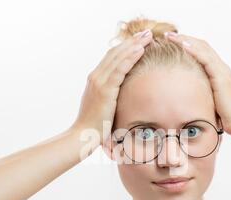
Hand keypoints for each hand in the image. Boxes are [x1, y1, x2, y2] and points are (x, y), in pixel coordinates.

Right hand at [72, 29, 153, 144]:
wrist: (83, 136)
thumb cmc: (95, 127)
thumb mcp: (103, 107)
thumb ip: (110, 98)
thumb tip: (122, 98)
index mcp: (95, 80)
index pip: (112, 57)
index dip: (126, 47)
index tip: (139, 40)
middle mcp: (95, 77)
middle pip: (115, 52)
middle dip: (132, 41)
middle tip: (147, 33)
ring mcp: (99, 82)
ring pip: (118, 57)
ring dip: (134, 45)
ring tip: (148, 36)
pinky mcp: (105, 90)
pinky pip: (120, 69)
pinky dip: (130, 58)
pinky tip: (141, 50)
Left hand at [164, 32, 230, 134]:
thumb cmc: (224, 116)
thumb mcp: (209, 101)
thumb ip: (201, 94)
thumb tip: (185, 97)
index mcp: (218, 73)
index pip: (202, 52)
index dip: (188, 45)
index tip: (173, 43)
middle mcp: (221, 68)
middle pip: (202, 46)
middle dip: (184, 39)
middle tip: (169, 35)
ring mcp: (222, 71)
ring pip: (203, 48)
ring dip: (186, 41)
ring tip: (171, 36)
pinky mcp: (221, 76)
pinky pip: (206, 58)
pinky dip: (193, 50)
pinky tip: (182, 45)